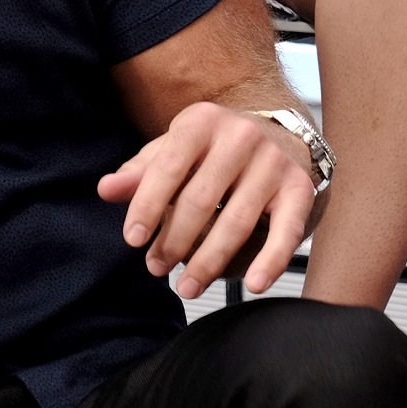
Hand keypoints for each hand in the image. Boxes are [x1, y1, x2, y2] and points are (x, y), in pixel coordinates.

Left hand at [97, 103, 317, 298]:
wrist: (276, 133)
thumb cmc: (213, 150)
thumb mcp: (173, 150)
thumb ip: (140, 172)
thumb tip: (106, 190)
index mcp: (202, 121)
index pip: (169, 166)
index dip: (148, 205)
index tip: (133, 240)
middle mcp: (241, 136)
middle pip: (201, 199)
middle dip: (174, 240)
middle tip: (157, 268)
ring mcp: (274, 162)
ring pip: (237, 221)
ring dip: (209, 261)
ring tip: (187, 286)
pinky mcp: (299, 188)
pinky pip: (286, 230)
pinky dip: (271, 260)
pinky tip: (254, 284)